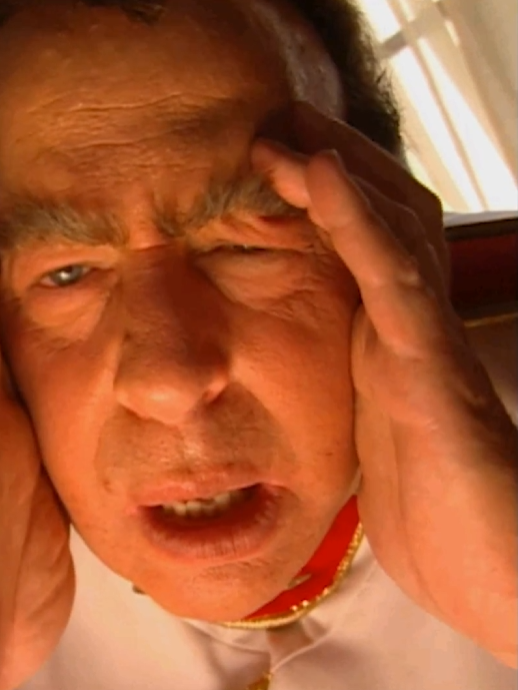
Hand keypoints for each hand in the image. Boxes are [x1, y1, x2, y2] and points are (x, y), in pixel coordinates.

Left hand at [251, 102, 517, 665]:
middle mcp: (410, 329)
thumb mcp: (365, 435)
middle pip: (378, 218)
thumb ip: (340, 392)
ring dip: (335, 173)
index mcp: (384, 340)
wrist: (494, 579)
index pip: (356, 244)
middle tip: (266, 121)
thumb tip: (279, 378)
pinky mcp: (436, 377)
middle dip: (325, 162)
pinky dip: (358, 225)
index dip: (314, 195)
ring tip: (281, 130)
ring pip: (391, 231)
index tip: (256, 159)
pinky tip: (320, 179)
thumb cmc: (431, 514)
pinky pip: (395, 284)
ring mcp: (426, 346)